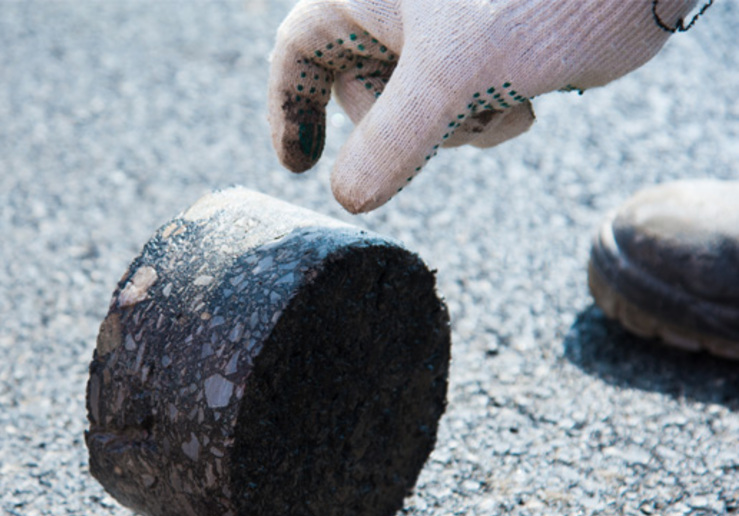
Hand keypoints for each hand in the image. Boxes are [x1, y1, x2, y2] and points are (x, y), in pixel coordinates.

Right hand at [268, 0, 697, 212]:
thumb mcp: (453, 74)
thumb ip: (392, 141)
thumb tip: (347, 198)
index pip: (299, 52)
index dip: (291, 108)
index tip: (301, 165)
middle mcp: (398, 13)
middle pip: (358, 94)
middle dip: (401, 128)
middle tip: (437, 126)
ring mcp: (442, 37)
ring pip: (412, 114)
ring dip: (454, 131)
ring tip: (499, 101)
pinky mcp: (483, 58)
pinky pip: (456, 114)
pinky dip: (484, 123)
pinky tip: (523, 100)